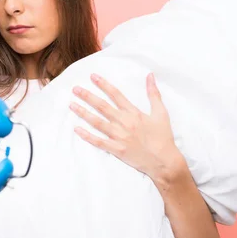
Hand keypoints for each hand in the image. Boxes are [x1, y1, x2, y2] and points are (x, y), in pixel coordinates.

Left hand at [70, 72, 184, 182]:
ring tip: (72, 104)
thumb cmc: (163, 137)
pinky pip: (98, 141)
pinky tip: (76, 129)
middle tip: (75, 89)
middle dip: (87, 96)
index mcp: (134, 113)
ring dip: (83, 113)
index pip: (115, 94)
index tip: (92, 77)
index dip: (103, 84)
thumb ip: (154, 94)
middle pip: (102, 106)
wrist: (164, 161)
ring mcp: (119, 136)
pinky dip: (87, 136)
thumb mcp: (161, 113)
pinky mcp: (116, 149)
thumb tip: (150, 75)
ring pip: (97, 122)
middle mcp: (124, 122)